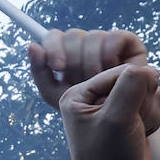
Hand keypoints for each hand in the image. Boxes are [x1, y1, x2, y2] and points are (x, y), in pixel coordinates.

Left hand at [28, 28, 148, 109]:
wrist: (121, 122)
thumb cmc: (86, 111)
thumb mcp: (56, 96)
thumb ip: (40, 73)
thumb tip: (32, 45)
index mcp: (66, 54)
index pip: (53, 37)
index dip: (53, 47)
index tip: (58, 67)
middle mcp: (85, 46)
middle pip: (72, 36)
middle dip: (74, 62)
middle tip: (82, 82)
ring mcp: (106, 43)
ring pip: (92, 37)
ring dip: (93, 63)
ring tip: (99, 85)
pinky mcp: (128, 44)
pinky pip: (114, 37)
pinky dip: (110, 55)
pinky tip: (113, 74)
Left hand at [60, 64, 159, 159]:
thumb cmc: (107, 158)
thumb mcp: (117, 118)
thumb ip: (131, 86)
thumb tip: (148, 68)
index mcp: (79, 94)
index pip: (122, 71)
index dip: (134, 91)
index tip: (126, 117)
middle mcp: (95, 97)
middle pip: (138, 80)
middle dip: (142, 104)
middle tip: (129, 127)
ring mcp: (115, 107)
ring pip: (151, 92)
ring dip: (150, 113)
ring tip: (135, 133)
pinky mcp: (131, 117)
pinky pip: (155, 104)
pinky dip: (154, 120)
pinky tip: (142, 135)